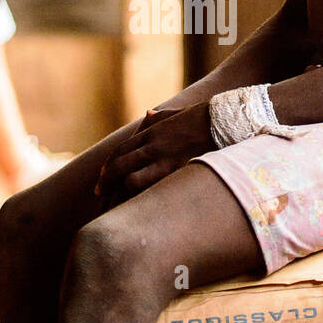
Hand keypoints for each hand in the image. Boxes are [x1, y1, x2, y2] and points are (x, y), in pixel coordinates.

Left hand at [95, 102, 214, 202]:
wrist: (223, 121)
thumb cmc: (204, 117)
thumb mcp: (177, 113)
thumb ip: (160, 116)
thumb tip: (148, 113)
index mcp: (152, 132)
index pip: (122, 150)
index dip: (109, 165)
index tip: (102, 177)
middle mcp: (152, 145)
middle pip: (120, 165)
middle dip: (106, 181)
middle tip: (99, 194)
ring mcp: (163, 159)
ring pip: (129, 179)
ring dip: (118, 193)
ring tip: (112, 205)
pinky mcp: (175, 173)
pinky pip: (150, 189)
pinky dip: (138, 199)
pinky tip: (132, 209)